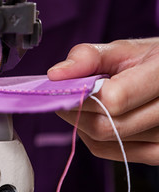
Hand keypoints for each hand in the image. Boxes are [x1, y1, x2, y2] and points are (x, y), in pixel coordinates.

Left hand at [48, 38, 158, 164]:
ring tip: (85, 104)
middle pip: (105, 126)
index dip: (80, 96)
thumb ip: (89, 57)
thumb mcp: (122, 50)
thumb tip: (55, 74)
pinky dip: (95, 138)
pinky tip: (95, 119)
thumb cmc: (148, 61)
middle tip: (66, 96)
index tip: (61, 88)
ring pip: (105, 141)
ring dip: (82, 124)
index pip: (113, 99)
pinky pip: (113, 153)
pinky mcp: (158, 154)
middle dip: (75, 111)